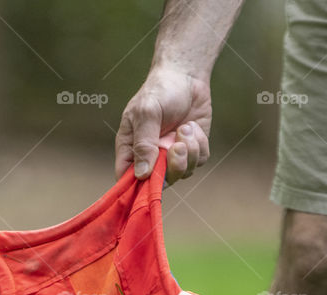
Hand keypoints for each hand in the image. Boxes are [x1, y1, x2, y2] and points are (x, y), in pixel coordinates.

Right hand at [115, 66, 210, 183]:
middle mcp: (150, 156)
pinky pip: (199, 161)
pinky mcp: (192, 151)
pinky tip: (193, 128)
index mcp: (130, 148)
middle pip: (159, 183)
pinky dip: (200, 145)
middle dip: (173, 167)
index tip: (151, 180)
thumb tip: (141, 174)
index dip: (136, 187)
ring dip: (189, 152)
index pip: (126, 178)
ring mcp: (172, 156)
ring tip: (186, 129)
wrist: (187, 76)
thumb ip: (144, 144)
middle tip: (178, 146)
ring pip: (182, 173)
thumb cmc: (160, 91)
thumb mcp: (146, 113)